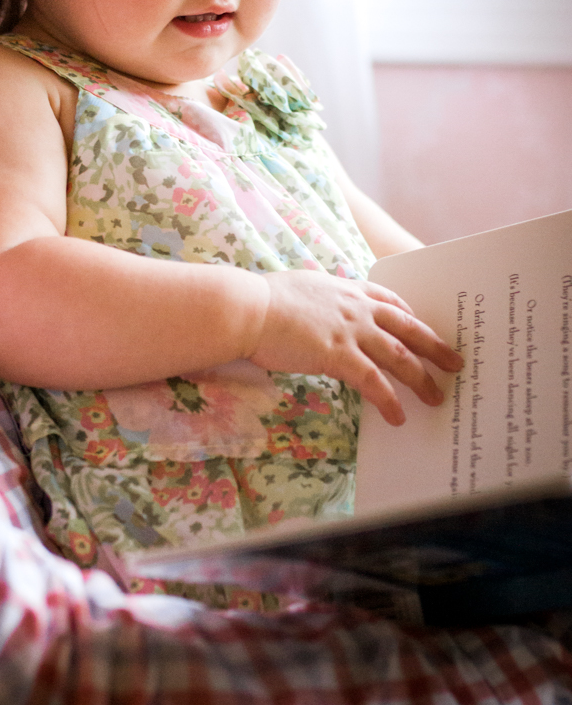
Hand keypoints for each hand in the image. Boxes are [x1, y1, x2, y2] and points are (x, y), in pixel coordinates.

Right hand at [251, 271, 463, 425]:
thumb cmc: (262, 299)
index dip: (408, 314)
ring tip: (437, 397)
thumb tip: (317, 309)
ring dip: (421, 379)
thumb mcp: (300, 288)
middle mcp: (355, 307)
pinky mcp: (339, 355)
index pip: (388, 299)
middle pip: (407, 327)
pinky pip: (374, 382)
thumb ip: (317, 299)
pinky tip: (398, 416)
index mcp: (345, 289)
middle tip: (455, 362)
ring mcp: (350, 330)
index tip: (421, 324)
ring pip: (399, 356)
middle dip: (434, 346)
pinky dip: (389, 400)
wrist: (248, 308)